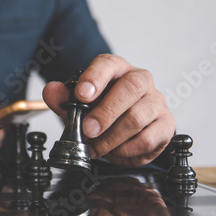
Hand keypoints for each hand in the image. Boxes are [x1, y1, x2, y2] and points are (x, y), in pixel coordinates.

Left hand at [43, 54, 174, 166]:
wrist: (128, 130)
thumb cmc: (103, 111)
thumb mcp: (78, 104)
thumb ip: (63, 97)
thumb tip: (51, 91)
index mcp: (117, 69)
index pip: (108, 64)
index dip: (95, 77)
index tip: (81, 94)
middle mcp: (140, 80)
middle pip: (130, 87)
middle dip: (106, 112)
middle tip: (87, 130)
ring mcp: (156, 101)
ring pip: (137, 117)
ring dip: (111, 138)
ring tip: (95, 147)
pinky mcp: (165, 124)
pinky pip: (147, 139)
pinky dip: (126, 150)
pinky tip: (114, 151)